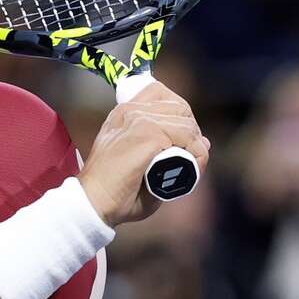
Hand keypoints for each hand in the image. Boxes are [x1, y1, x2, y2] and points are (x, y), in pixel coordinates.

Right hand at [79, 81, 209, 225]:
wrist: (94, 203)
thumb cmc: (116, 191)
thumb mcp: (138, 161)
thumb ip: (167, 148)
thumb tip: (204, 141)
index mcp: (124, 113)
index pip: (163, 95)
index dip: (179, 116)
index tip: (181, 141)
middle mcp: (131, 110)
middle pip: (180, 107)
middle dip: (191, 132)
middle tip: (187, 158)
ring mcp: (140, 120)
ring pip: (187, 123)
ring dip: (195, 147)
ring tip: (187, 169)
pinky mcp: (148, 134)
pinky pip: (187, 138)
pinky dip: (195, 156)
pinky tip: (189, 170)